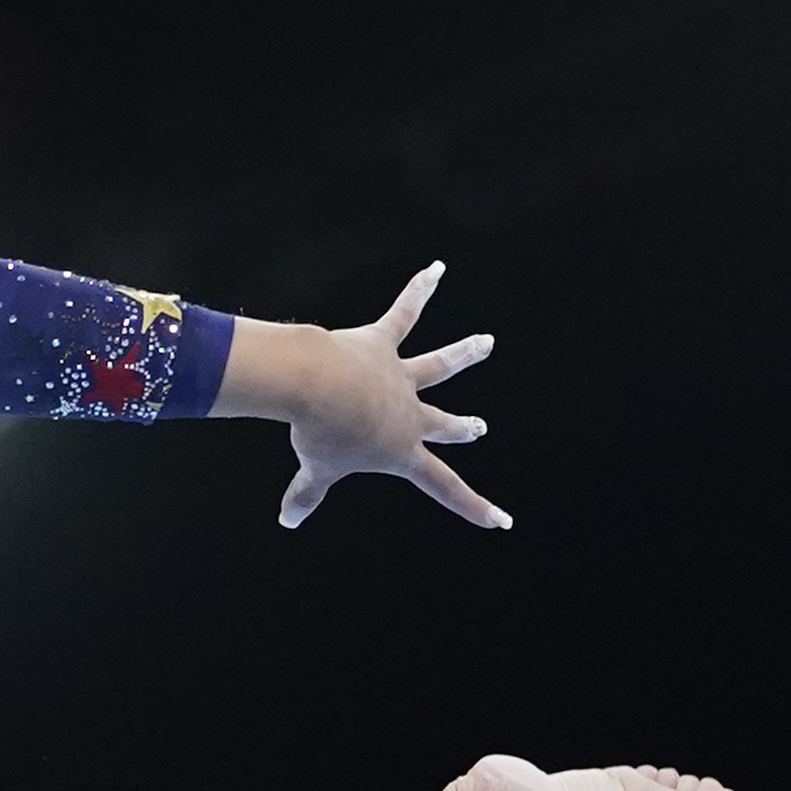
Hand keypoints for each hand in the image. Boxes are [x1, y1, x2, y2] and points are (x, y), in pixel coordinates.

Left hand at [237, 261, 505, 531]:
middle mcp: (409, 412)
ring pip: (439, 365)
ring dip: (464, 354)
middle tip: (478, 426)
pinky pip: (404, 312)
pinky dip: (419, 290)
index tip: (501, 521)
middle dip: (460, 427)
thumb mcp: (315, 469)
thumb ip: (306, 494)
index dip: (472, 506)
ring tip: (486, 342)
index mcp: (400, 450)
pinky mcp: (382, 341)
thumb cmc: (319, 433)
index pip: (444, 486)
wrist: (317, 387)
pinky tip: (434, 269)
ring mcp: (399, 375)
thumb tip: (288, 520)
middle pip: (441, 422)